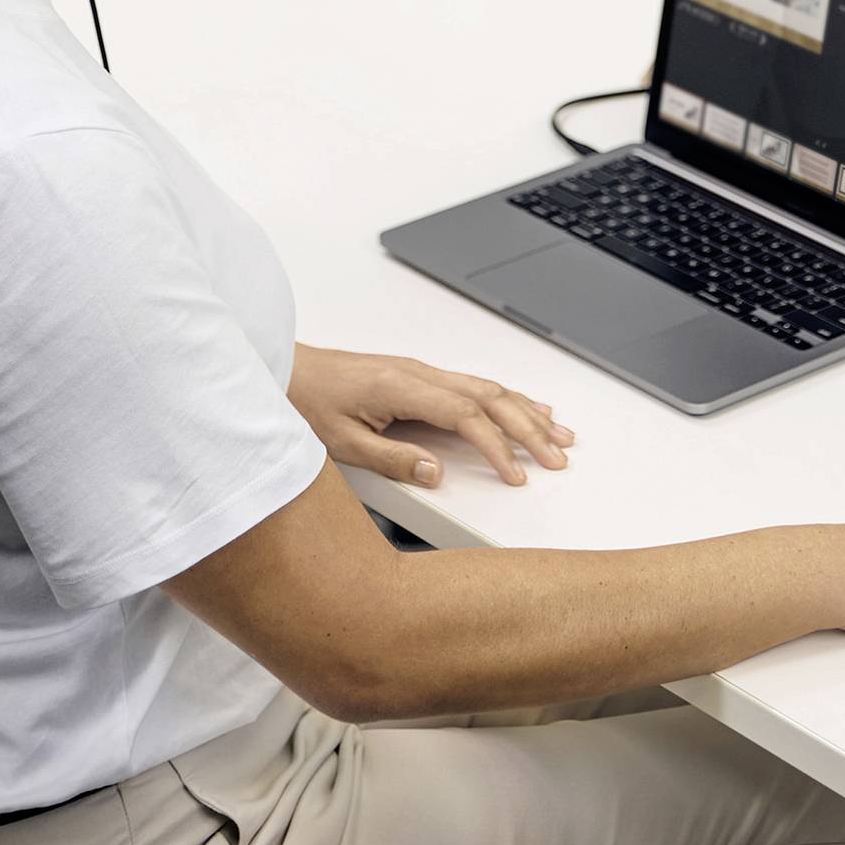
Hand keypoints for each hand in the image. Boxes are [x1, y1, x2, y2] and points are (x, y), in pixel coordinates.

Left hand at [288, 344, 575, 491]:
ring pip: (487, 388)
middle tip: (558, 456)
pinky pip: (474, 386)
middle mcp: (419, 374)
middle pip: (489, 397)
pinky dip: (506, 398)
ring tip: (558, 433)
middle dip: (528, 427)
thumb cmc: (308, 403)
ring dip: (525, 410)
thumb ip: (391, 459)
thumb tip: (435, 473)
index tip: (517, 473)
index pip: (466, 416)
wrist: (286, 370)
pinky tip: (524, 406)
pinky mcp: (419, 376)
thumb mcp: (342, 443)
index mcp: (403, 388)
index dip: (497, 446)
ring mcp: (422, 372)